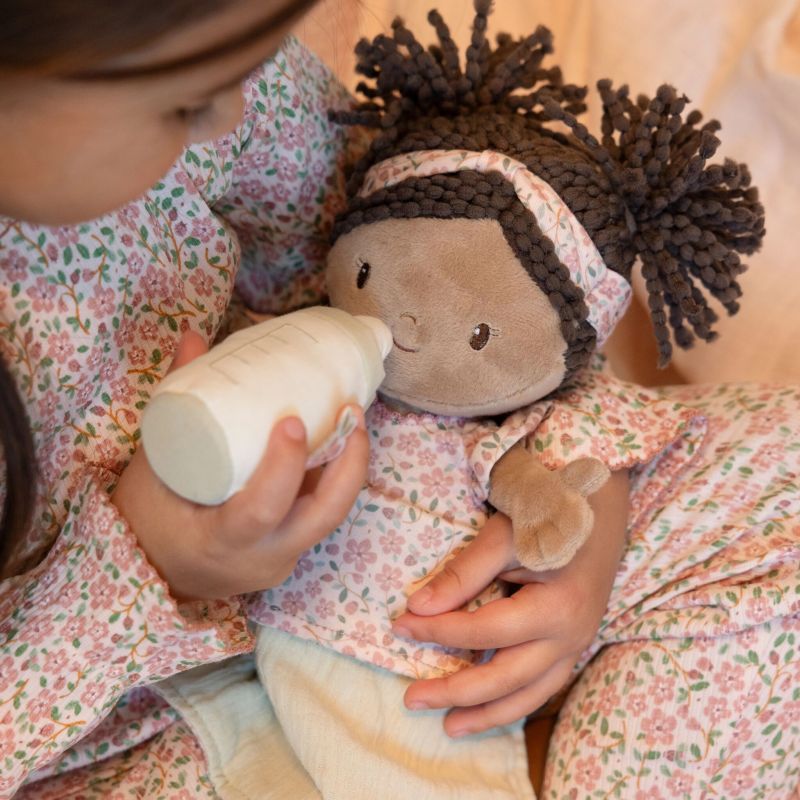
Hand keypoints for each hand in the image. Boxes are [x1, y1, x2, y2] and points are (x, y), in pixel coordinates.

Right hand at [113, 331, 368, 600]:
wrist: (152, 570)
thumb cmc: (148, 516)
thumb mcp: (155, 462)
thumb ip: (178, 399)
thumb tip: (195, 337)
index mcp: (218, 541)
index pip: (262, 511)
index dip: (284, 467)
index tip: (292, 421)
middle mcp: (261, 557)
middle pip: (324, 516)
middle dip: (350, 462)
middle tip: (353, 411)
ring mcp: (282, 559)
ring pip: (331, 514)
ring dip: (349, 465)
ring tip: (354, 418)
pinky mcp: (292, 551)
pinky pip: (320, 515)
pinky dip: (332, 477)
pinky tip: (338, 441)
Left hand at [391, 469, 629, 736]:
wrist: (599, 508)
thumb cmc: (548, 515)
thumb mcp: (504, 537)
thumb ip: (462, 574)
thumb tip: (417, 606)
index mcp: (554, 607)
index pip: (483, 631)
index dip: (438, 631)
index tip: (401, 626)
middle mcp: (569, 636)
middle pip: (505, 677)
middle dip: (456, 690)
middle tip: (412, 698)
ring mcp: (576, 645)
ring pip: (529, 694)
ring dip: (487, 713)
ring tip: (449, 726)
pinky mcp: (574, 645)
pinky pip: (542, 686)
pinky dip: (513, 701)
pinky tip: (487, 708)